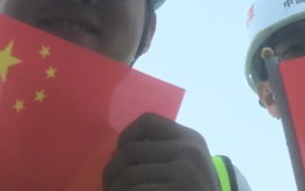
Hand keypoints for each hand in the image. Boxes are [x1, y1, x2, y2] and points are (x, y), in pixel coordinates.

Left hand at [102, 113, 217, 190]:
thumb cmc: (196, 190)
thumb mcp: (189, 165)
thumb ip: (164, 152)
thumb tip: (118, 153)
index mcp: (190, 139)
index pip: (149, 121)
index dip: (126, 135)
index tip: (119, 154)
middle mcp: (189, 152)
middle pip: (131, 151)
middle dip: (111, 172)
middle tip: (108, 187)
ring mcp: (186, 174)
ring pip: (128, 176)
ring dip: (113, 189)